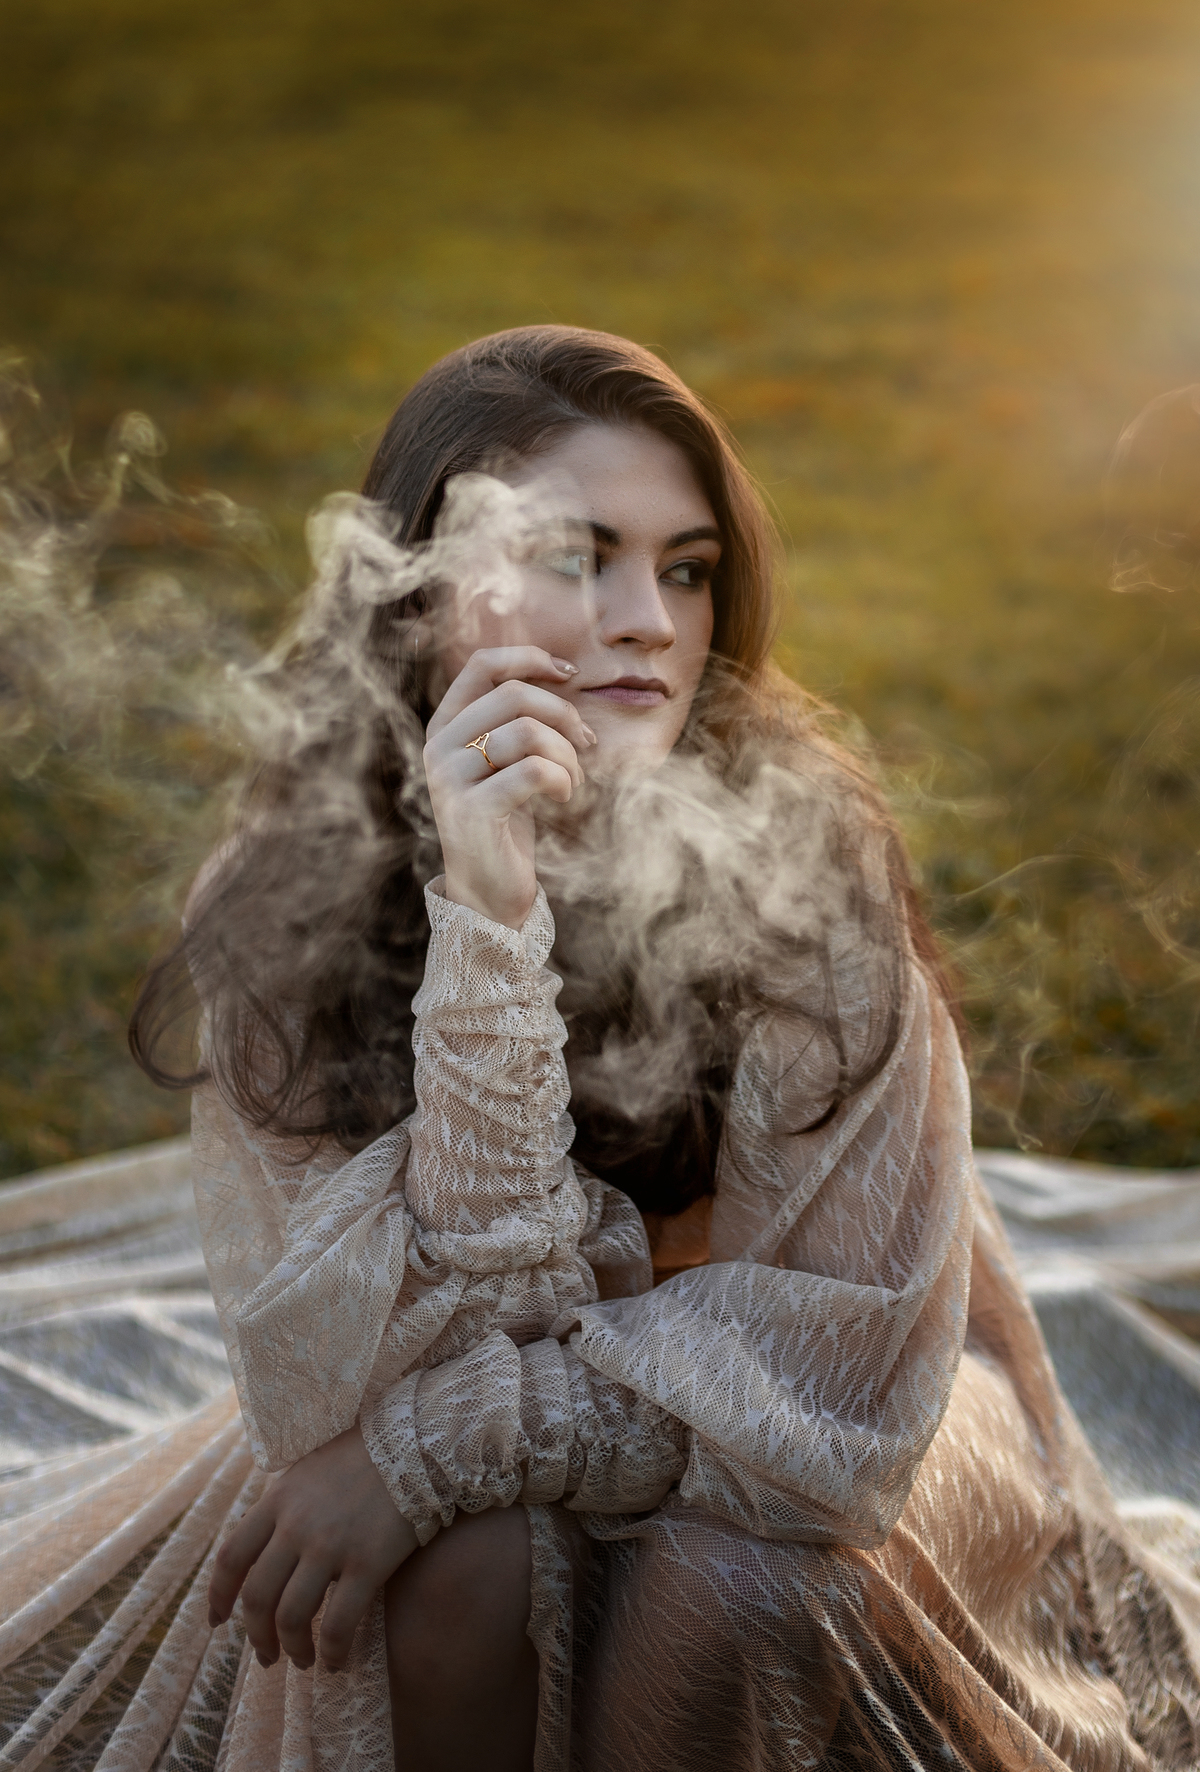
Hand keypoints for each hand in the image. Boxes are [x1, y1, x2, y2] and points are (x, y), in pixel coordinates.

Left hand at [208, 1425, 418, 1671]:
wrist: (415, 1441)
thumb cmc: (361, 1455)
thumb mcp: (307, 1470)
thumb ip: (283, 1505)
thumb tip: (263, 1545)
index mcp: (278, 1500)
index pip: (231, 1557)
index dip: (218, 1596)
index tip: (218, 1622)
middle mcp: (296, 1525)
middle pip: (257, 1597)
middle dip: (256, 1636)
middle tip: (267, 1656)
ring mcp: (330, 1545)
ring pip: (291, 1617)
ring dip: (292, 1649)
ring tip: (303, 1660)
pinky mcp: (368, 1562)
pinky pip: (338, 1623)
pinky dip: (331, 1651)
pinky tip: (336, 1661)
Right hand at [424, 647, 595, 929]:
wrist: (489, 890)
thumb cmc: (508, 819)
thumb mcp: (506, 760)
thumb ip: (516, 719)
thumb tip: (562, 673)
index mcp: (445, 725)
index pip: (482, 664)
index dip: (530, 659)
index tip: (569, 674)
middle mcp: (439, 746)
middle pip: (513, 695)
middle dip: (564, 715)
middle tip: (586, 744)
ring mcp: (450, 778)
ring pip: (527, 732)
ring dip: (567, 754)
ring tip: (573, 779)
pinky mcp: (473, 809)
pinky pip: (534, 771)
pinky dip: (562, 780)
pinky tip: (563, 796)